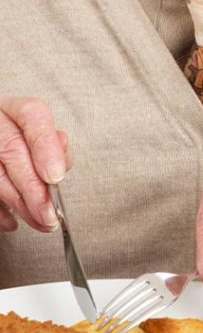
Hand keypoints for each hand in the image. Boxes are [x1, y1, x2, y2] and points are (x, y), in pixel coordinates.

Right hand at [0, 96, 70, 232]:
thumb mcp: (38, 135)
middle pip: (12, 151)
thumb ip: (52, 144)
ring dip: (19, 204)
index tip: (56, 176)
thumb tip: (61, 157)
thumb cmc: (21, 140)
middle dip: (33, 188)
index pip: (33, 116)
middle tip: (50, 214)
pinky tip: (12, 222)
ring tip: (40, 222)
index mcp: (15, 109)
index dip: (46, 146)